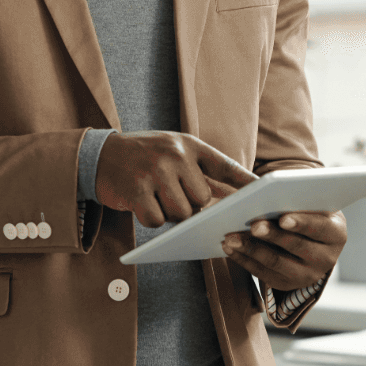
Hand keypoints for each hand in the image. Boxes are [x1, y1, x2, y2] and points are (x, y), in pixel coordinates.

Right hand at [95, 131, 256, 227]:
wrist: (100, 155)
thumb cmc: (144, 158)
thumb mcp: (174, 151)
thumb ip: (200, 171)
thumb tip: (233, 199)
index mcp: (189, 145)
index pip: (225, 166)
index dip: (247, 182)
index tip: (265, 194)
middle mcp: (174, 154)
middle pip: (201, 200)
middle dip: (191, 207)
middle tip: (173, 197)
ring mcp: (154, 171)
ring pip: (181, 213)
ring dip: (171, 214)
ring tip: (157, 198)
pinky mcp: (135, 189)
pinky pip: (157, 220)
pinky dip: (151, 218)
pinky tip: (141, 203)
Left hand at [221, 209, 346, 291]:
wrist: (312, 239)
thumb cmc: (309, 211)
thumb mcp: (312, 203)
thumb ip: (298, 197)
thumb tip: (267, 190)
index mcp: (336, 234)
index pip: (319, 227)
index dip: (301, 222)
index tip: (283, 218)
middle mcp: (326, 259)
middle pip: (295, 246)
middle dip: (271, 235)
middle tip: (252, 225)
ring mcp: (307, 276)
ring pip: (275, 262)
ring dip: (250, 248)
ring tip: (231, 236)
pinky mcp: (287, 284)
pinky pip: (262, 273)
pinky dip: (243, 259)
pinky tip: (229, 248)